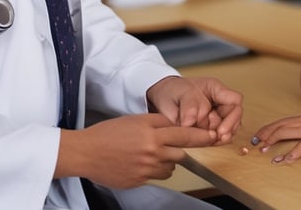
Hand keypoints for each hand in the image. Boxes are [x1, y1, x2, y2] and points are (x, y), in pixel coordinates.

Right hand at [57, 113, 216, 188]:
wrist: (87, 152)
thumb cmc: (109, 133)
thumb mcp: (135, 119)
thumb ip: (158, 121)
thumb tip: (176, 124)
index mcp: (152, 133)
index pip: (185, 134)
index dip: (201, 135)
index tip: (213, 135)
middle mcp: (152, 151)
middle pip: (181, 152)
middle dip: (181, 148)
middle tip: (176, 144)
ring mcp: (146, 169)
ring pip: (171, 166)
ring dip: (168, 160)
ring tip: (152, 152)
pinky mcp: (140, 181)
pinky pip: (158, 175)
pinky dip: (156, 169)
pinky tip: (142, 162)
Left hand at [146, 76, 242, 143]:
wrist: (164, 98)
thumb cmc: (173, 91)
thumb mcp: (179, 93)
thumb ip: (187, 106)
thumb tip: (191, 121)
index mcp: (215, 89)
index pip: (235, 100)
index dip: (232, 116)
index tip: (221, 130)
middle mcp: (219, 104)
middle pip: (233, 119)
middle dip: (223, 130)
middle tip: (215, 137)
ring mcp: (216, 117)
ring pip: (228, 130)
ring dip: (220, 137)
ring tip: (210, 141)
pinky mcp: (209, 129)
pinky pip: (218, 138)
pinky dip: (214, 142)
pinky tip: (208, 143)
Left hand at [251, 107, 300, 163]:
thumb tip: (297, 134)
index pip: (284, 120)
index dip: (270, 127)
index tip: (258, 135)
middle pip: (282, 124)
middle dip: (266, 133)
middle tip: (254, 141)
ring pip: (289, 132)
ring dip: (274, 141)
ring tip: (263, 149)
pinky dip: (293, 152)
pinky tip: (285, 159)